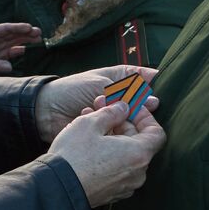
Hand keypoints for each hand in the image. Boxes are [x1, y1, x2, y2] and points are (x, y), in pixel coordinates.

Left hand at [0, 23, 40, 74]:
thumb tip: (9, 67)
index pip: (4, 29)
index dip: (17, 27)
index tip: (28, 27)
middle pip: (12, 33)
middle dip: (25, 32)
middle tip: (38, 32)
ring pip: (14, 40)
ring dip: (26, 39)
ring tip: (39, 38)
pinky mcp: (0, 56)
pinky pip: (12, 51)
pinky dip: (20, 50)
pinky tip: (28, 49)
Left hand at [34, 65, 158, 141]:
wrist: (46, 111)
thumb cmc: (71, 91)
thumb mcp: (100, 86)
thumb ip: (126, 94)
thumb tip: (154, 102)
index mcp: (118, 78)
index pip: (142, 77)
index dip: (153, 83)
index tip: (162, 90)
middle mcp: (119, 96)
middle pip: (141, 101)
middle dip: (141, 106)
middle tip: (142, 110)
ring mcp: (114, 115)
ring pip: (132, 118)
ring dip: (127, 118)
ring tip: (118, 117)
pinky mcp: (107, 131)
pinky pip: (120, 132)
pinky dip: (119, 131)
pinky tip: (115, 129)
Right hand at [49, 101, 165, 206]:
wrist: (56, 190)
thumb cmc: (74, 155)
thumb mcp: (90, 123)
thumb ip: (112, 112)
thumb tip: (123, 108)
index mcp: (138, 154)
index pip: (157, 133)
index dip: (145, 117)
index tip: (130, 109)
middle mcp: (137, 173)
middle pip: (140, 143)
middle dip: (123, 125)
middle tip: (104, 112)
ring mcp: (125, 186)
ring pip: (125, 156)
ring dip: (113, 139)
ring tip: (91, 125)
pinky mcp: (112, 194)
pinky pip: (116, 170)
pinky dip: (108, 156)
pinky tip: (89, 145)